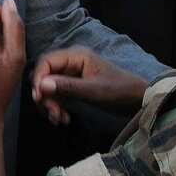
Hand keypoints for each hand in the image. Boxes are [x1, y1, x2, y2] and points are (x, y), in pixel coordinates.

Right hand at [30, 47, 147, 124]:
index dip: (38, 79)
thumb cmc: (119, 91)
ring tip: (60, 119)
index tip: (39, 99)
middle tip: (53, 114)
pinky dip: (57, 107)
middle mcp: (71, 62)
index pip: (45, 62)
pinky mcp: (73, 86)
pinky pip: (57, 94)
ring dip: (50, 104)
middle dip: (45, 96)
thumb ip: (67, 87)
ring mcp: (72, 74)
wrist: (137, 100)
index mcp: (76, 55)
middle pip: (44, 75)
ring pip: (49, 87)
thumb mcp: (93, 91)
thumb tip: (40, 85)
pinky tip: (64, 119)